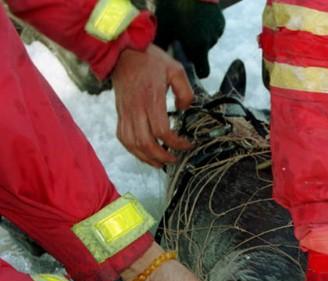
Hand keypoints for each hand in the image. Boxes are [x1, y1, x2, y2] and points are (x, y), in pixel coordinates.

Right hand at [111, 45, 192, 166]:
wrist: (122, 52)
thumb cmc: (149, 60)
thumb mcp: (176, 70)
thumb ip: (185, 92)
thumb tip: (184, 110)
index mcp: (151, 99)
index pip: (162, 131)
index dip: (176, 143)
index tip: (188, 144)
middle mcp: (136, 109)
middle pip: (146, 142)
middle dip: (161, 156)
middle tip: (174, 160)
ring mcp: (126, 112)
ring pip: (132, 143)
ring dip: (146, 157)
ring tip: (160, 163)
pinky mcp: (120, 113)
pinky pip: (123, 136)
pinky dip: (133, 149)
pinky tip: (144, 153)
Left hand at [154, 0, 224, 78]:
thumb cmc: (175, 7)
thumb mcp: (164, 26)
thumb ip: (163, 45)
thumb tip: (158, 58)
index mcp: (198, 46)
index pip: (203, 71)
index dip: (197, 71)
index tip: (190, 65)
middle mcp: (210, 42)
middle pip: (203, 54)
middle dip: (194, 48)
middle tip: (182, 35)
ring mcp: (217, 31)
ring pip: (207, 42)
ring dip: (200, 37)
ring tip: (189, 23)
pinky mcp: (220, 22)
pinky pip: (213, 31)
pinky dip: (206, 28)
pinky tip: (197, 17)